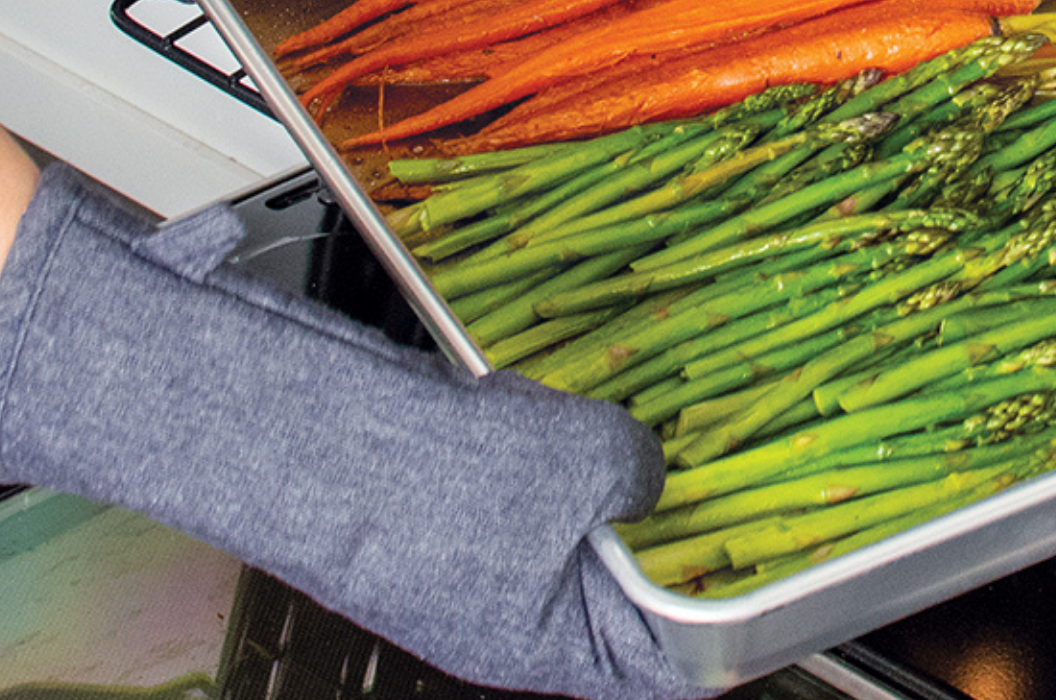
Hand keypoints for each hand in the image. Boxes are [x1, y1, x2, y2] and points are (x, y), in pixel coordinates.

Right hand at [0, 166, 702, 699]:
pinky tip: (558, 395)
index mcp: (541, 647)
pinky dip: (550, 434)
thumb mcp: (575, 469)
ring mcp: (469, 550)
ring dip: (605, 466)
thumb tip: (648, 468)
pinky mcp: (438, 489)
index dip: (725, 609)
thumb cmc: (420, 474)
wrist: (280, 418)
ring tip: (641, 416)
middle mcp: (506, 611)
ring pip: (571, 514)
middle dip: (670, 521)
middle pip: (620, 581)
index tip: (775, 561)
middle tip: (725, 461)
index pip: (663, 661)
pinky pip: (521, 468)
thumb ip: (638, 474)